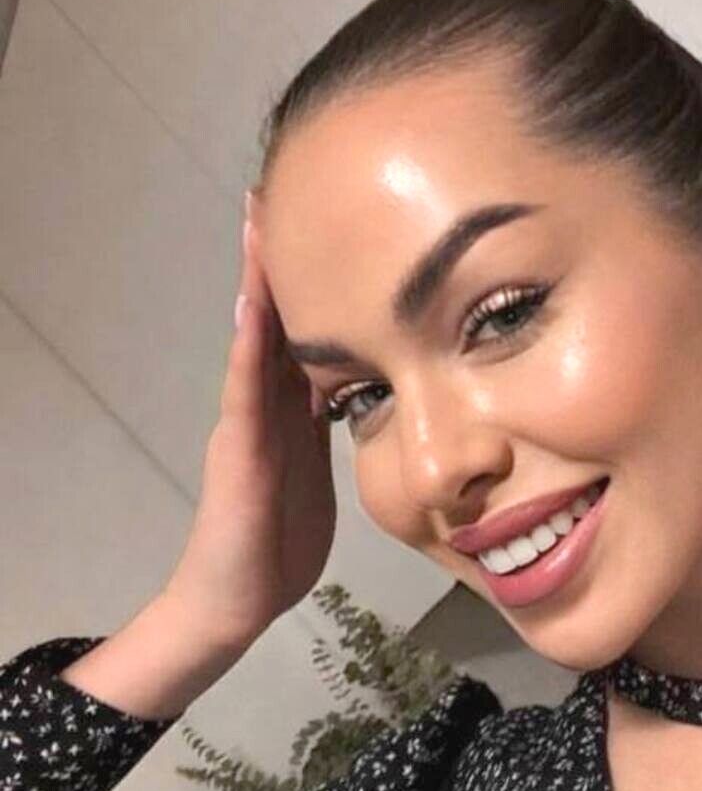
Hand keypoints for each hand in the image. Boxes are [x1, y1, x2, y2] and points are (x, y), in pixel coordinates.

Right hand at [162, 193, 337, 648]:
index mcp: (291, 408)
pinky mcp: (237, 450)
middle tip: (278, 189)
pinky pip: (243, 388)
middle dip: (278, 257)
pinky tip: (255, 304)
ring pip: (255, 338)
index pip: (306, 329)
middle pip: (275, 317)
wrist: (237, 601)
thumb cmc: (280, 541)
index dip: (316, 278)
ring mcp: (245, 422)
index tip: (328, 220)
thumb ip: (335, 428)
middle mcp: (264, 403)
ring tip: (259, 221)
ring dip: (258, 280)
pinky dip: (249, 344)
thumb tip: (375, 389)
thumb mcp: (321, 468)